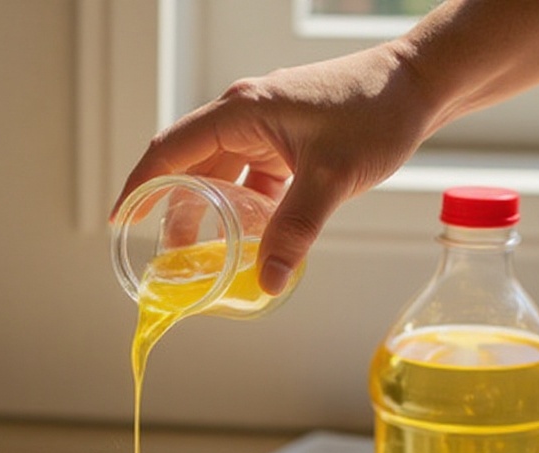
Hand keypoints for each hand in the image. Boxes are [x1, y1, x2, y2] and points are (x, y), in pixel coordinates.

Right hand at [111, 42, 432, 294]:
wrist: (420, 85)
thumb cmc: (376, 113)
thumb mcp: (331, 177)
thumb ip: (295, 230)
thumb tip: (268, 282)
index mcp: (240, 113)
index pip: (169, 151)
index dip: (139, 187)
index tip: (119, 222)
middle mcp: (243, 117)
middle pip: (188, 168)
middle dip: (172, 213)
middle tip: (165, 257)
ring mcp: (263, 130)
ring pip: (217, 177)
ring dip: (207, 215)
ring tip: (200, 256)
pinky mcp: (282, 143)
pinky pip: (247, 180)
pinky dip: (241, 211)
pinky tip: (247, 240)